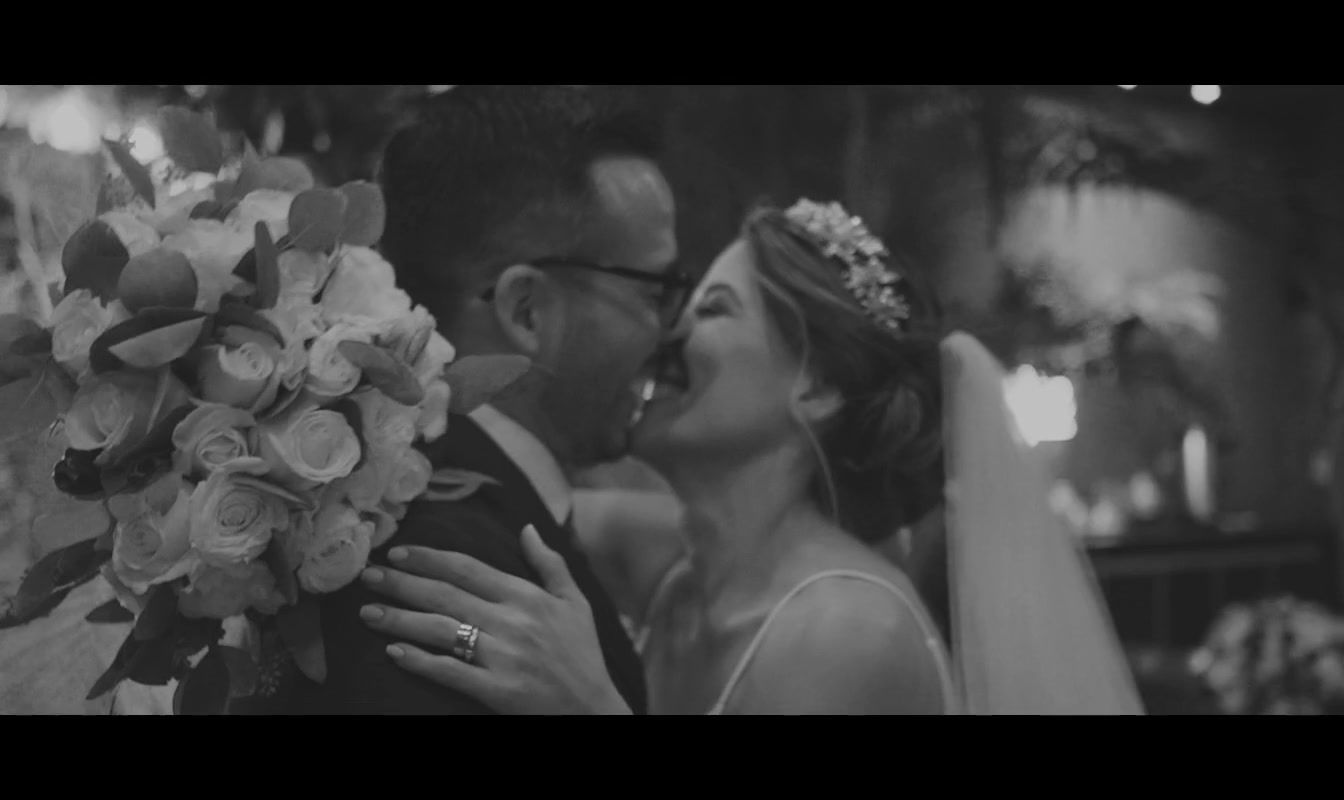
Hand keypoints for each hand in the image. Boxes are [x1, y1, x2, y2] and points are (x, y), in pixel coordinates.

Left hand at [358, 525, 631, 714]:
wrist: (593, 710)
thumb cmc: (582, 656)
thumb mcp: (576, 603)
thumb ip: (550, 564)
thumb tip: (527, 528)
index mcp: (528, 597)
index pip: (468, 568)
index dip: (430, 558)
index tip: (398, 552)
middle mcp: (513, 622)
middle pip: (446, 595)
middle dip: (402, 583)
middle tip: (368, 575)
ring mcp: (504, 657)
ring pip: (441, 630)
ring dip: (400, 620)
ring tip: (368, 612)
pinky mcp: (498, 690)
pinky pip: (451, 672)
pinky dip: (421, 661)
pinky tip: (394, 653)